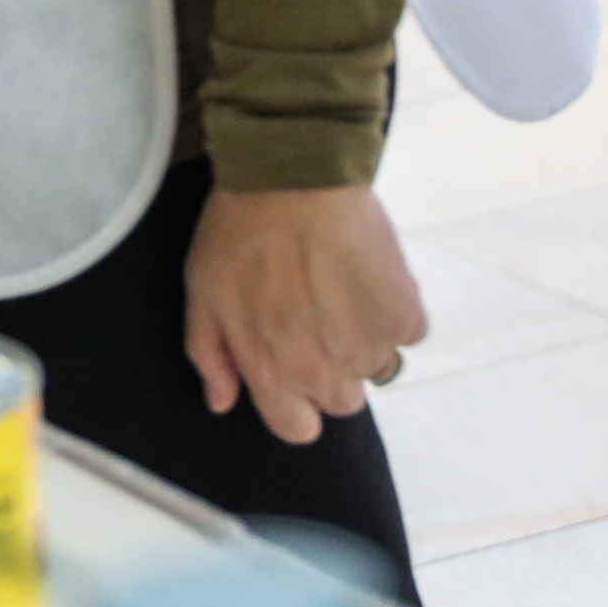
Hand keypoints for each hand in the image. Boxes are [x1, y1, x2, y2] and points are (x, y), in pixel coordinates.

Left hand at [184, 183, 428, 446]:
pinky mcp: (405, 313)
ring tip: (338, 291)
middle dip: (328, 371)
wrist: (293, 177)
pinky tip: (365, 276)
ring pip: (376, 368)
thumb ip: (211, 356)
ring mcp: (371, 345)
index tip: (290, 370)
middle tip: (312, 318)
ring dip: (361, 341)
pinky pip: (407, 332)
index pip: (297, 429)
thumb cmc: (237, 234)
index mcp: (272, 371)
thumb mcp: (201, 294)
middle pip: (341, 402)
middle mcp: (325, 371)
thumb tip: (223, 403)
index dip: (293, 404)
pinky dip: (391, 311)